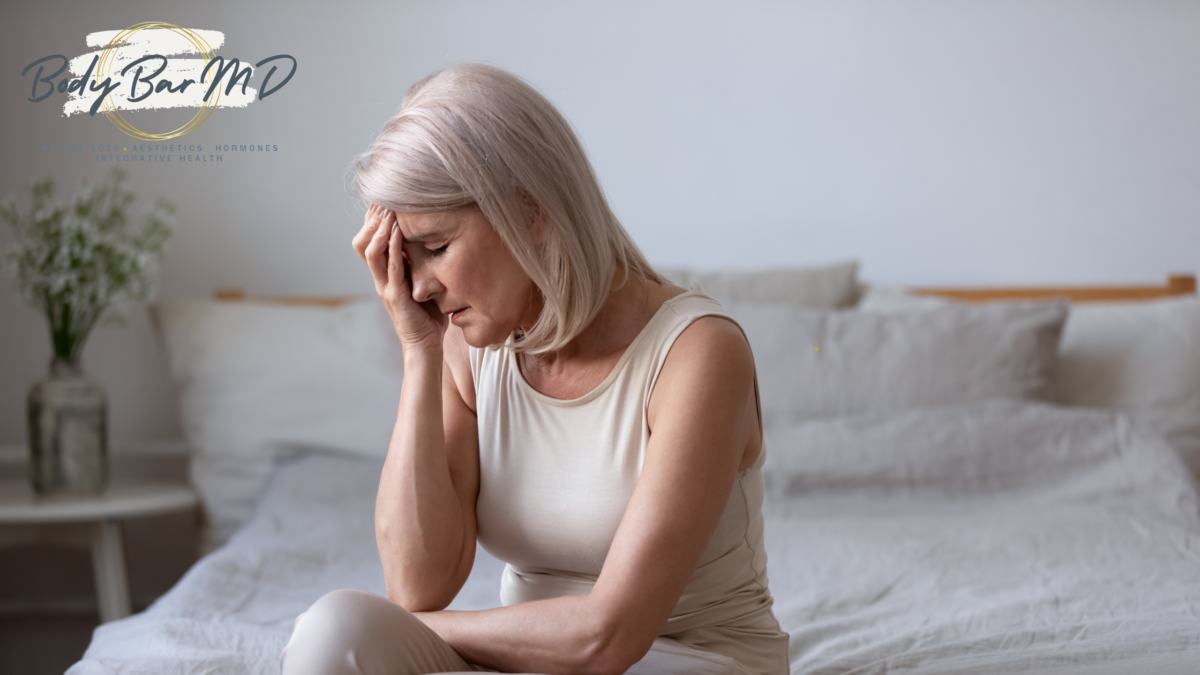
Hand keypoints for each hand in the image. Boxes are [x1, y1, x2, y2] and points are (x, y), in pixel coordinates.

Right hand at [352, 204, 447, 355]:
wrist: (425, 345)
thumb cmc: (427, 314)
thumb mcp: (422, 281)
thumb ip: (420, 263)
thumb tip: (430, 238)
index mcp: (384, 273)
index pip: (369, 240)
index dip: (372, 219)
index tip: (383, 198)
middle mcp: (379, 278)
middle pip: (362, 241)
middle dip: (372, 218)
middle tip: (383, 198)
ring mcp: (385, 286)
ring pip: (370, 250)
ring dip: (379, 228)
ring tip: (388, 209)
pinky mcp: (395, 296)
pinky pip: (390, 267)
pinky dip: (393, 246)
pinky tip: (398, 230)